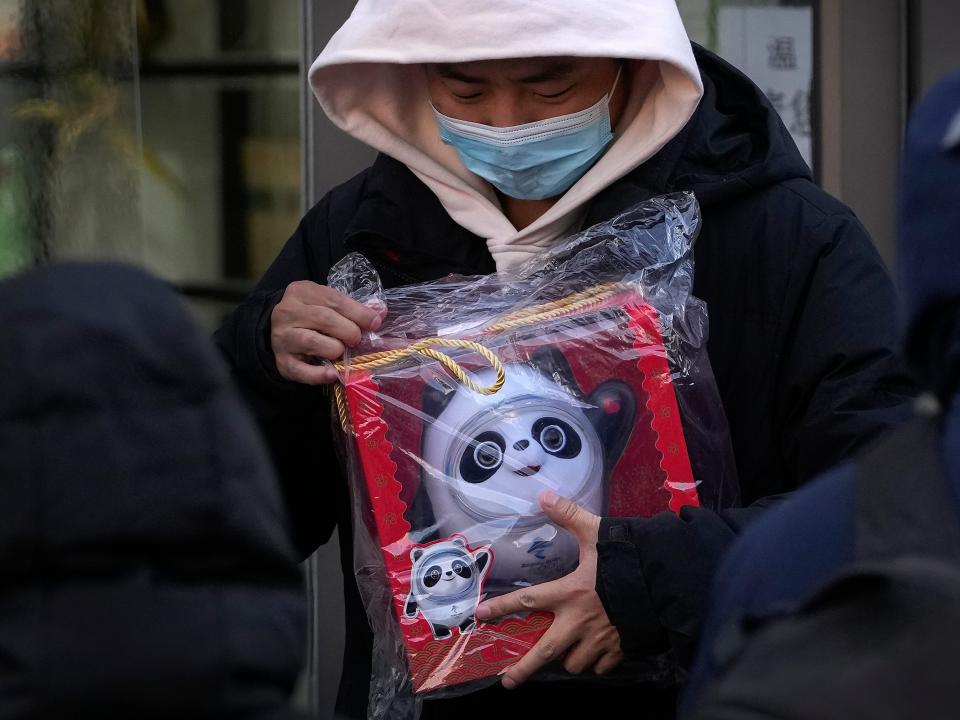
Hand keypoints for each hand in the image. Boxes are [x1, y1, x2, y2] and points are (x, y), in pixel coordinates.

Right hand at [271, 281, 383, 384]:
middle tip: (357, 339)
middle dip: (348, 330)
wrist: (280, 333)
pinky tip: (332, 374)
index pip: (333, 299)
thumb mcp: (327, 304)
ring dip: (335, 349)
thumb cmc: (311, 317)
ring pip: (312, 341)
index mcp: (301, 292)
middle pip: (324, 318)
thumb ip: (351, 308)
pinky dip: (319, 374)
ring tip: (341, 351)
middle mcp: (287, 312)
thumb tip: (379, 313)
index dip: (358, 312)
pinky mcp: (282, 361)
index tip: (375, 322)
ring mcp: (282, 337)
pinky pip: (301, 370)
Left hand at [475, 491, 623, 687]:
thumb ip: (569, 515)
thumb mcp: (597, 532)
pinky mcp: (620, 649)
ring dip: (566, 658)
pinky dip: (595, 662)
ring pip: (574, 662)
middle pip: (545, 651)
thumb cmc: (630, 558)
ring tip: (565, 649)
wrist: (667, 583)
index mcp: (570, 593)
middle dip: (524, 667)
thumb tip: (544, 497)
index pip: (527, 601)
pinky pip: (601, 666)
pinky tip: (595, 653)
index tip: (481, 616)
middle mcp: (580, 622)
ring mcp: (600, 640)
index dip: (501, 608)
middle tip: (508, 679)